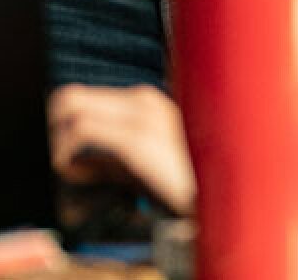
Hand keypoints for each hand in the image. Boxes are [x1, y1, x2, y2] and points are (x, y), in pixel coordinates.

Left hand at [47, 84, 195, 215]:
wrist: (242, 199)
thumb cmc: (197, 192)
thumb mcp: (153, 169)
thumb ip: (116, 159)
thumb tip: (79, 166)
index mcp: (147, 105)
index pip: (79, 99)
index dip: (61, 131)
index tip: (64, 162)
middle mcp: (143, 103)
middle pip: (68, 98)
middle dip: (55, 134)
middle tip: (66, 169)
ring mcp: (143, 118)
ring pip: (68, 107)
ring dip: (60, 146)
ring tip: (75, 176)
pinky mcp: (139, 141)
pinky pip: (80, 133)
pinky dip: (68, 157)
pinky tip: (82, 179)